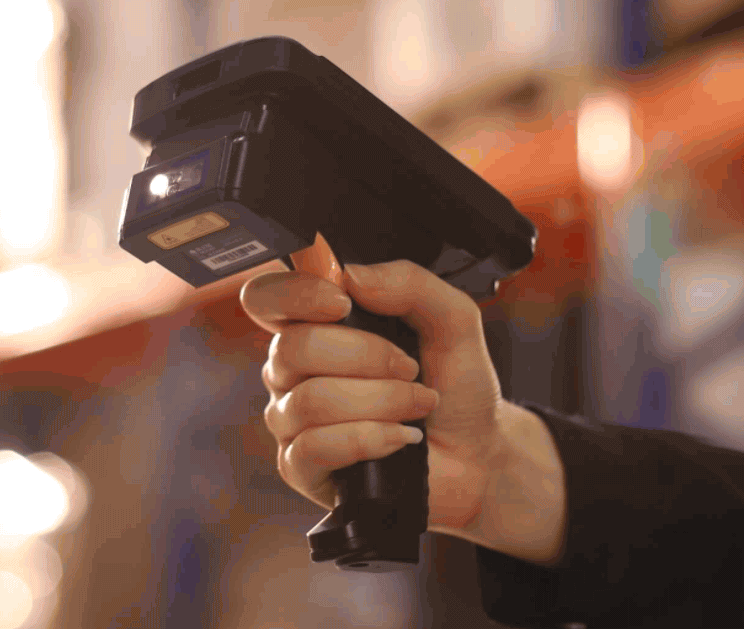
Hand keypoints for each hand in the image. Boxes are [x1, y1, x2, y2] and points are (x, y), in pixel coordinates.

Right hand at [240, 260, 566, 562]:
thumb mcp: (452, 320)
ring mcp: (291, 420)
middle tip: (410, 368)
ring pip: (311, 401)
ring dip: (381, 401)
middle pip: (292, 348)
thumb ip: (409, 283)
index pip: (266, 298)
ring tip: (416, 406)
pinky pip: (315, 447)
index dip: (295, 294)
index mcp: (315, 325)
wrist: (477, 454)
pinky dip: (370, 438)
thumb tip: (352, 276)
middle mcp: (292, 371)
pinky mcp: (300, 467)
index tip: (344, 303)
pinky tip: (400, 439)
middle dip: (367, 357)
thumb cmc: (455, 387)